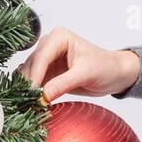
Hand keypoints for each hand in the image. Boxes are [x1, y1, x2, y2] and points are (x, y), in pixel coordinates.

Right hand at [19, 27, 141, 102]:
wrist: (114, 74)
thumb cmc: (105, 67)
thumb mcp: (86, 75)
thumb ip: (63, 84)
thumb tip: (43, 96)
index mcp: (59, 38)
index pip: (41, 57)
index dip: (34, 76)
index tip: (30, 94)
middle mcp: (49, 45)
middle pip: (31, 65)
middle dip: (28, 83)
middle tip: (27, 102)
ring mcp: (47, 58)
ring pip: (28, 74)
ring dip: (27, 88)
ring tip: (27, 104)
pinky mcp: (47, 72)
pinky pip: (33, 82)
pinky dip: (31, 91)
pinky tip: (30, 102)